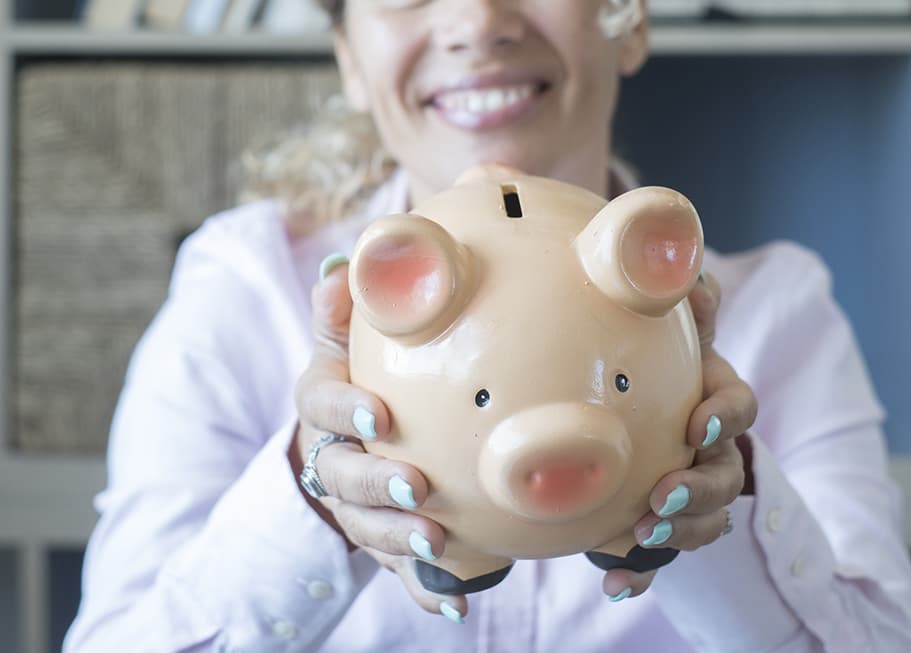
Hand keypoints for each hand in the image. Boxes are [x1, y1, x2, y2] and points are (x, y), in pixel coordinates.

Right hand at [289, 256, 468, 622]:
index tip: (379, 415)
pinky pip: (395, 570)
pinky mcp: (377, 538)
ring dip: (398, 538)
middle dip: (376, 484)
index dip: (346, 410)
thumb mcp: (343, 339)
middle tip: (417, 487)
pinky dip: (423, 589)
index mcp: (322, 404)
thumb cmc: (357, 377)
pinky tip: (454, 603)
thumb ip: (342, 308)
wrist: (345, 439)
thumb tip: (342, 270)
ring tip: (436, 545)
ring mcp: (350, 504)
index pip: (322, 404)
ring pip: (366, 525)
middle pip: (341, 475)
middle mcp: (329, 458)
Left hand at [602, 272, 757, 601]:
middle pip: (726, 477)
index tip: (696, 424)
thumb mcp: (669, 338)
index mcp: (715, 404)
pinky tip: (613, 585)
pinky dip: (640, 575)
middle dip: (699, 490)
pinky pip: (658, 560)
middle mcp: (713, 453)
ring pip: (703, 522)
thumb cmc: (654, 372)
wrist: (635, 420)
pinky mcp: (662, 527)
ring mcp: (691, 494)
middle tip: (662, 496)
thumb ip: (685, 310)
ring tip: (638, 538)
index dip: (725, 418)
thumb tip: (693, 276)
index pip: (739, 409)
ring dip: (677, 533)